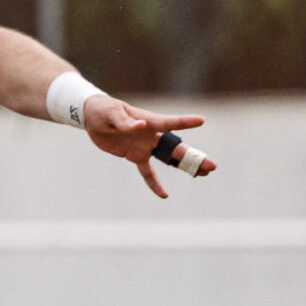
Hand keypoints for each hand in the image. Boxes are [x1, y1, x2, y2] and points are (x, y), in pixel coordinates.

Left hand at [85, 97, 214, 199]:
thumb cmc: (104, 110)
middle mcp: (151, 134)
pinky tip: (164, 195)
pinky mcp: (135, 156)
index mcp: (148, 121)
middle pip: (177, 147)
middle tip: (212, 166)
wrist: (93, 118)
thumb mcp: (112, 113)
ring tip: (202, 174)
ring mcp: (145, 146)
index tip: (202, 120)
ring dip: (184, 167)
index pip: (169, 122)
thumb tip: (140, 126)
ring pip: (169, 159)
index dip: (185, 122)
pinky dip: (154, 183)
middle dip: (194, 157)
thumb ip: (125, 122)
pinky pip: (147, 172)